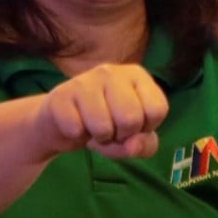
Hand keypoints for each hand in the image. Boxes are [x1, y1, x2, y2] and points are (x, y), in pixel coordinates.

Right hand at [39, 63, 167, 158]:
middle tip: (112, 129)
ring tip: (94, 127)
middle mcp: (112, 72)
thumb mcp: (133, 137)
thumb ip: (144, 145)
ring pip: (103, 127)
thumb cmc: (105, 124)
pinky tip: (76, 124)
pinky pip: (76, 130)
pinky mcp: (60, 95)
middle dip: (122, 135)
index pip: (157, 109)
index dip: (146, 128)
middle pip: (131, 118)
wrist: (59, 122)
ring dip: (99, 138)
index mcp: (137, 75)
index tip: (134, 125)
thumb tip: (133, 145)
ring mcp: (84, 80)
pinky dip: (77, 136)